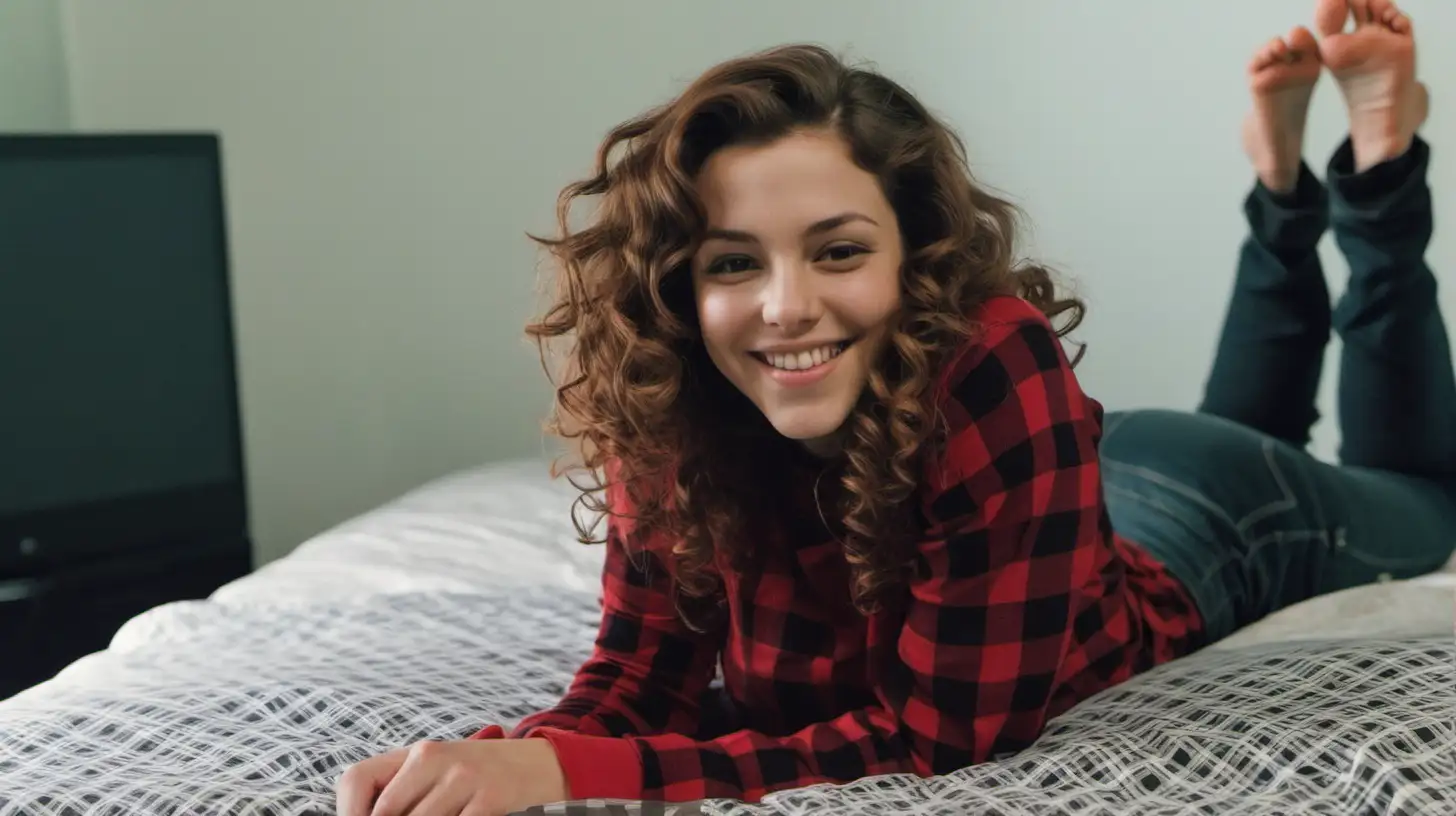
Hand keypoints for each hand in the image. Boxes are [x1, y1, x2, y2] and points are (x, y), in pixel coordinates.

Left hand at [335, 738, 567, 815]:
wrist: (543, 765)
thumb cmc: (481, 777)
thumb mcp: (441, 773)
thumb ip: (403, 793)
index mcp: (418, 754)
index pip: (356, 780)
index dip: (347, 814)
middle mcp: (436, 759)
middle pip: (384, 814)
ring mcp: (465, 778)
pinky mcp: (490, 799)